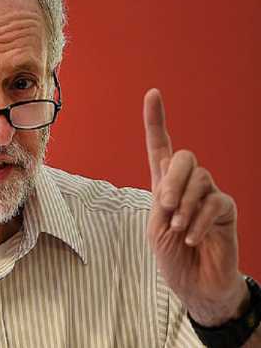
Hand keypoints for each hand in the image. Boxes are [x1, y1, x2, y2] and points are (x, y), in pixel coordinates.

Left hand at [143, 88, 248, 325]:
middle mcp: (187, 184)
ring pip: (200, 178)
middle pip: (184, 157)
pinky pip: (214, 202)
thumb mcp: (156, 228)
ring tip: (179, 229)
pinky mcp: (226, 209)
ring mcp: (208, 195)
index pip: (159, 146)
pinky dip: (199, 221)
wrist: (194, 285)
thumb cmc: (172, 256)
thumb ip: (163, 201)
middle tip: (165, 205)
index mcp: (163, 184)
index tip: (152, 93)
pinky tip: (193, 239)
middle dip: (173, 179)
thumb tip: (173, 181)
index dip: (155, 120)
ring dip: (185, 205)